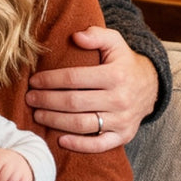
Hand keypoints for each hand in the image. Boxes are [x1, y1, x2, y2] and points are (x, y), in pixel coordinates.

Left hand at [26, 26, 157, 152]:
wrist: (150, 87)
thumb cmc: (124, 63)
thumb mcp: (115, 42)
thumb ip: (96, 35)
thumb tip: (76, 36)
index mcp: (115, 75)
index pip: (74, 78)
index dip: (50, 80)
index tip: (34, 81)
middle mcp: (120, 99)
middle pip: (74, 103)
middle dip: (47, 101)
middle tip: (30, 98)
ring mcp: (122, 120)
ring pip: (82, 124)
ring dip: (55, 121)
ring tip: (38, 114)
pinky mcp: (123, 136)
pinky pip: (99, 145)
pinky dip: (79, 145)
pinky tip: (60, 139)